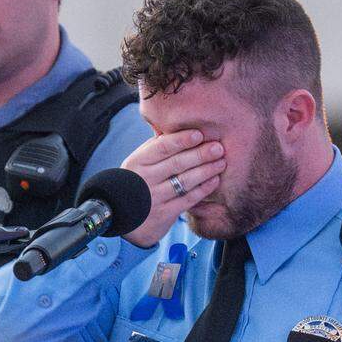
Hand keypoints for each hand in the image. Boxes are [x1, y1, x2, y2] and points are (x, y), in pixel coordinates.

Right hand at [121, 129, 224, 247]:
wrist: (119, 216)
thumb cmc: (136, 181)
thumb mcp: (137, 162)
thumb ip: (155, 147)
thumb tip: (176, 125)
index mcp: (138, 161)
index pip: (162, 147)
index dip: (182, 140)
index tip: (199, 134)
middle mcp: (145, 179)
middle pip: (177, 163)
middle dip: (200, 154)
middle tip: (219, 147)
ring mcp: (155, 197)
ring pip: (185, 181)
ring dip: (206, 170)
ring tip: (221, 162)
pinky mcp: (164, 213)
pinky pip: (188, 199)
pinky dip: (203, 189)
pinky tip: (214, 180)